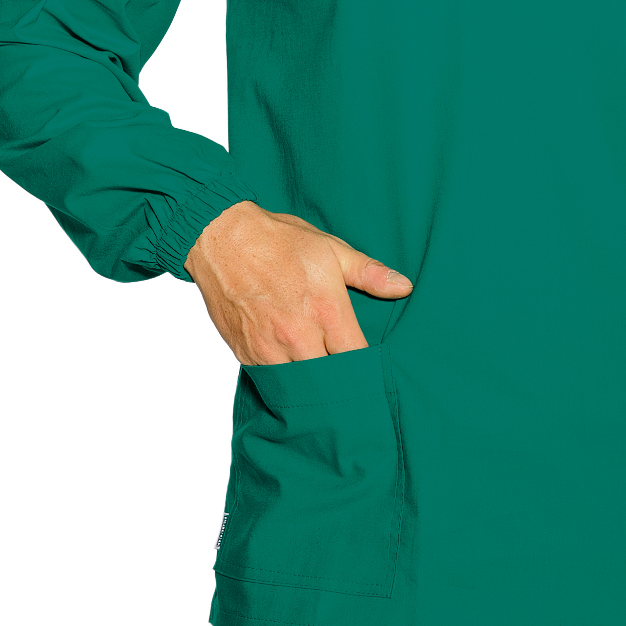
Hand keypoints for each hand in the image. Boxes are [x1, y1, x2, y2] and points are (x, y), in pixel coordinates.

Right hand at [183, 200, 412, 363]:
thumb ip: (368, 273)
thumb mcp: (331, 249)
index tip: (372, 368)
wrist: (222, 238)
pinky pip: (270, 381)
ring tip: (324, 383)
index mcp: (327, 311)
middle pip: (330, 381)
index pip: (357, 360)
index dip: (368, 368)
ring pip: (300, 387)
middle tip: (350, 384)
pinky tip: (293, 372)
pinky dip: (284, 380)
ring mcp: (269, 348)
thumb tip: (404, 287)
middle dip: (341, 383)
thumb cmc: (278, 241)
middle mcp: (298, 336)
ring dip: (312, 386)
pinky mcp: (245, 354)